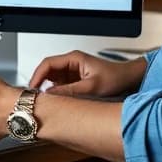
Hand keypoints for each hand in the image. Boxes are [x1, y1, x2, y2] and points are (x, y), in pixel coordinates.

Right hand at [28, 51, 145, 97]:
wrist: (129, 81)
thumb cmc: (115, 78)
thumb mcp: (92, 87)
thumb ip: (70, 91)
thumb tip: (50, 96)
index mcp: (73, 58)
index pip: (47, 64)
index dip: (37, 76)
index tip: (32, 88)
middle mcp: (71, 63)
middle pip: (47, 71)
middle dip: (40, 84)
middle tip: (35, 97)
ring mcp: (72, 72)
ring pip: (52, 79)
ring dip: (47, 89)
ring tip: (45, 101)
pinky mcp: (75, 81)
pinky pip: (60, 86)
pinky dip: (56, 93)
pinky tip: (56, 102)